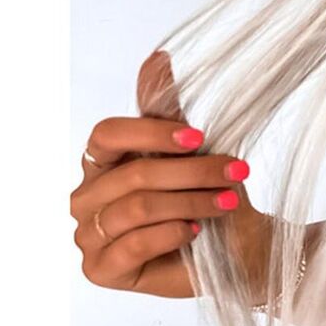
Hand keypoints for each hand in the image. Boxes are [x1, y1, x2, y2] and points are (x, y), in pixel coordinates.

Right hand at [70, 49, 267, 298]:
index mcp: (100, 162)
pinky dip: (172, 233)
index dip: (151, 133)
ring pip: (135, 208)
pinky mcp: (101, 270)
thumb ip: (165, 107)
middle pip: (131, 174)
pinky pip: (133, 244)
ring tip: (227, 202)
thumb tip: (158, 56)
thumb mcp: (192, 149)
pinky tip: (196, 231)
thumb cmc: (210, 196)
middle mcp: (86, 198)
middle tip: (237, 172)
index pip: (105, 135)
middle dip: (191, 173)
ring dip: (190, 203)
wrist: (238, 248)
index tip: (201, 137)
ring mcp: (89, 236)